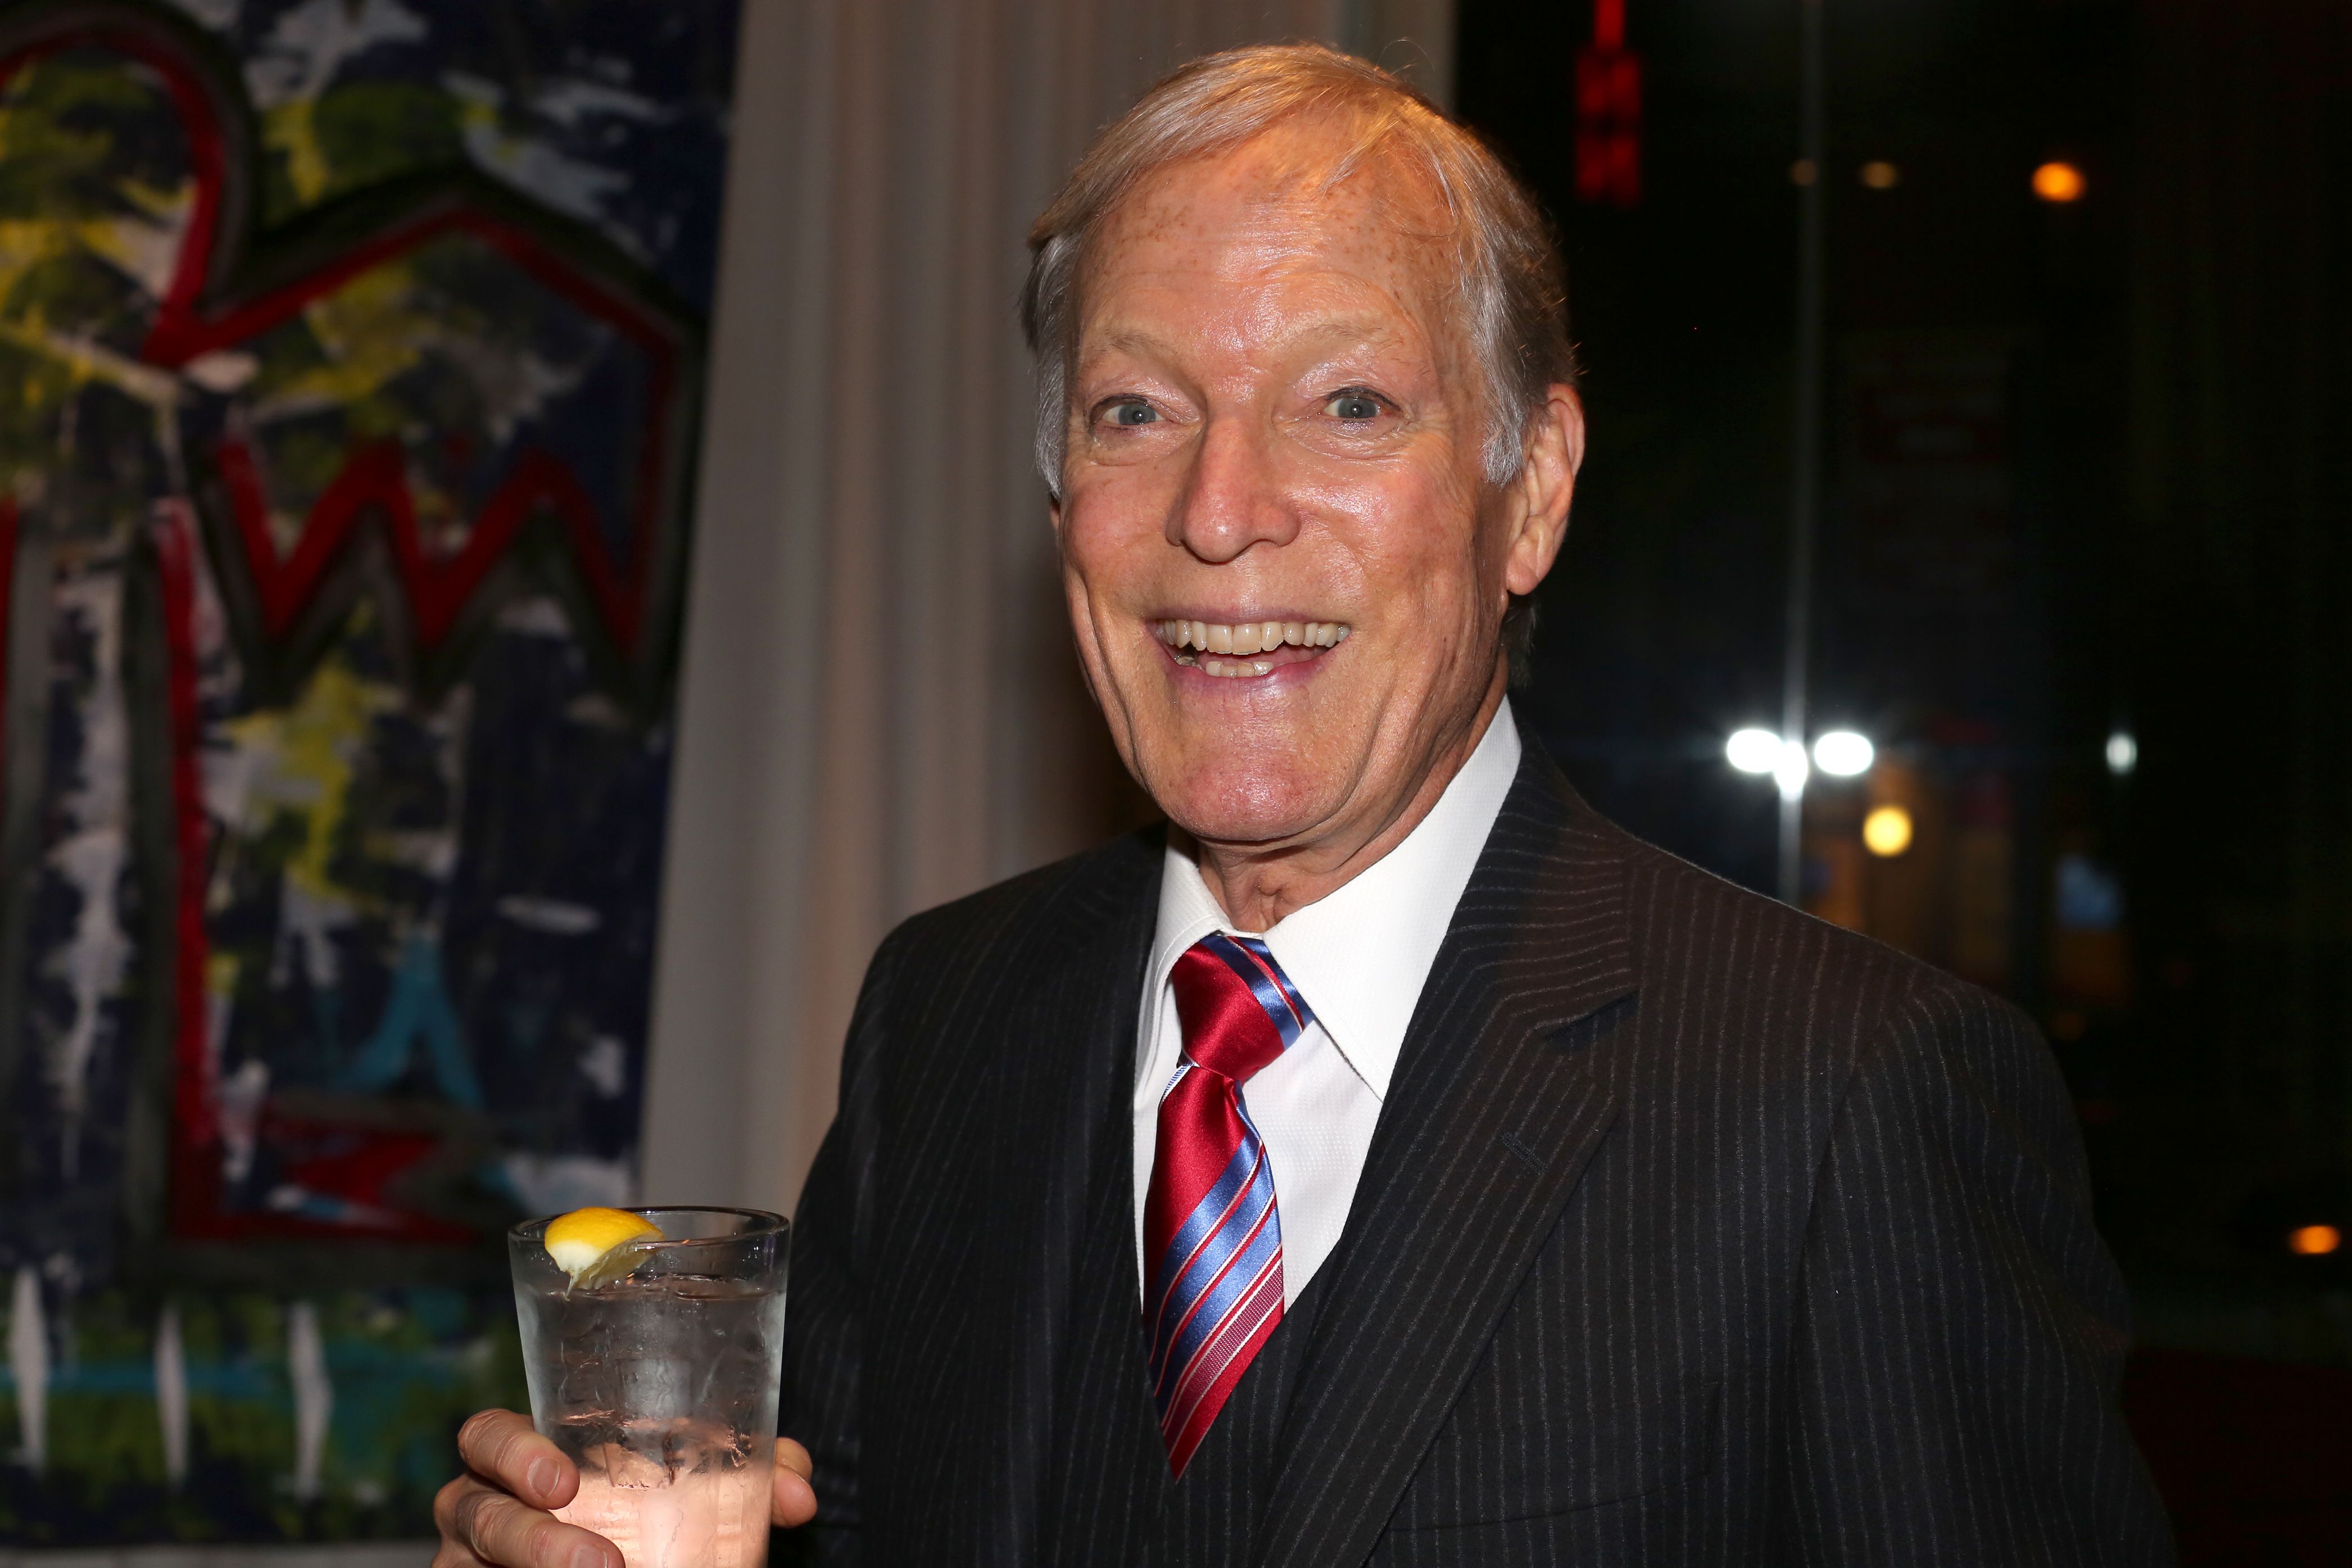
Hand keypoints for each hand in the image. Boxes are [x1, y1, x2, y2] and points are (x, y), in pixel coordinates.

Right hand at [433, 1409, 818, 1565]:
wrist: (632, 1556)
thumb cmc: (650, 1509)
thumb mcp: (694, 1485)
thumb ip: (748, 1475)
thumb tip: (799, 1493)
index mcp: (527, 1458)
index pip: (488, 1436)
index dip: (512, 1451)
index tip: (561, 1481)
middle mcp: (488, 1506)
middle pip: (470, 1508)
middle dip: (528, 1536)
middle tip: (599, 1561)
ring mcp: (475, 1561)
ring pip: (472, 1560)